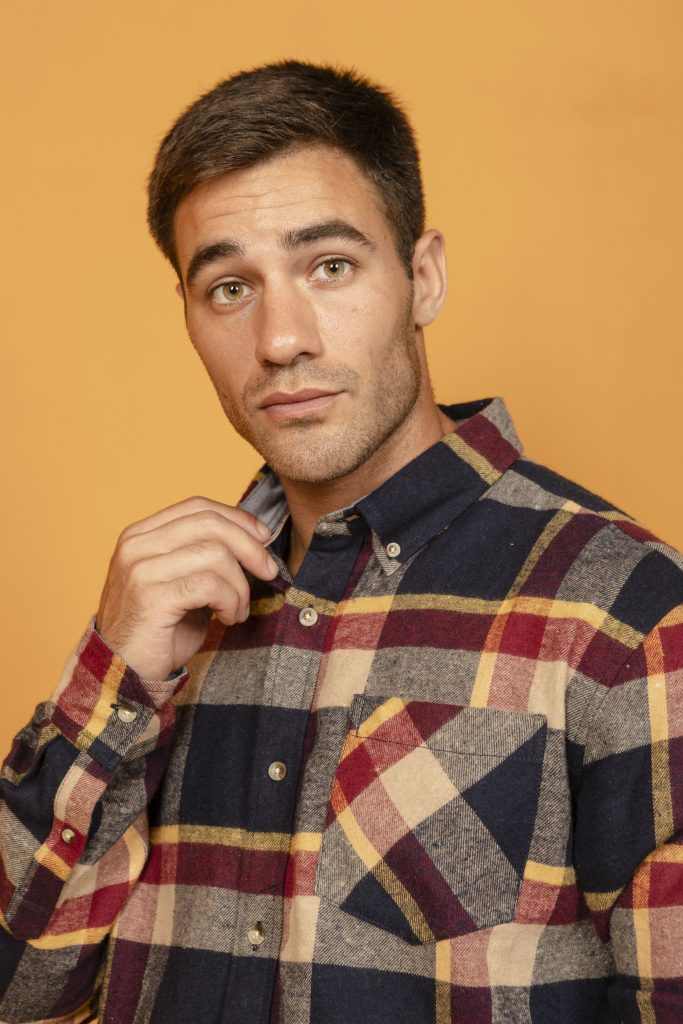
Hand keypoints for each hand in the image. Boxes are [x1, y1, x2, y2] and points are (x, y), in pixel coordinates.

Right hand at [96, 496, 276, 679]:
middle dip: (249, 547)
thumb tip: (253, 541)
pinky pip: (210, 586)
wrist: (123, 673)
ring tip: (237, 610)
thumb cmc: (158, 631)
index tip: (263, 536)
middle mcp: (136, 546)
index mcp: (141, 535)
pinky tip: (227, 618)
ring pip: (216, 555)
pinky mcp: (152, 597)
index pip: (197, 507)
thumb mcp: (181, 583)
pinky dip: (230, 602)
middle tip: (269, 571)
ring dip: (240, 586)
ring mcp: (141, 570)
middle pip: (209, 524)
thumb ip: (203, 557)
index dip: (237, 517)